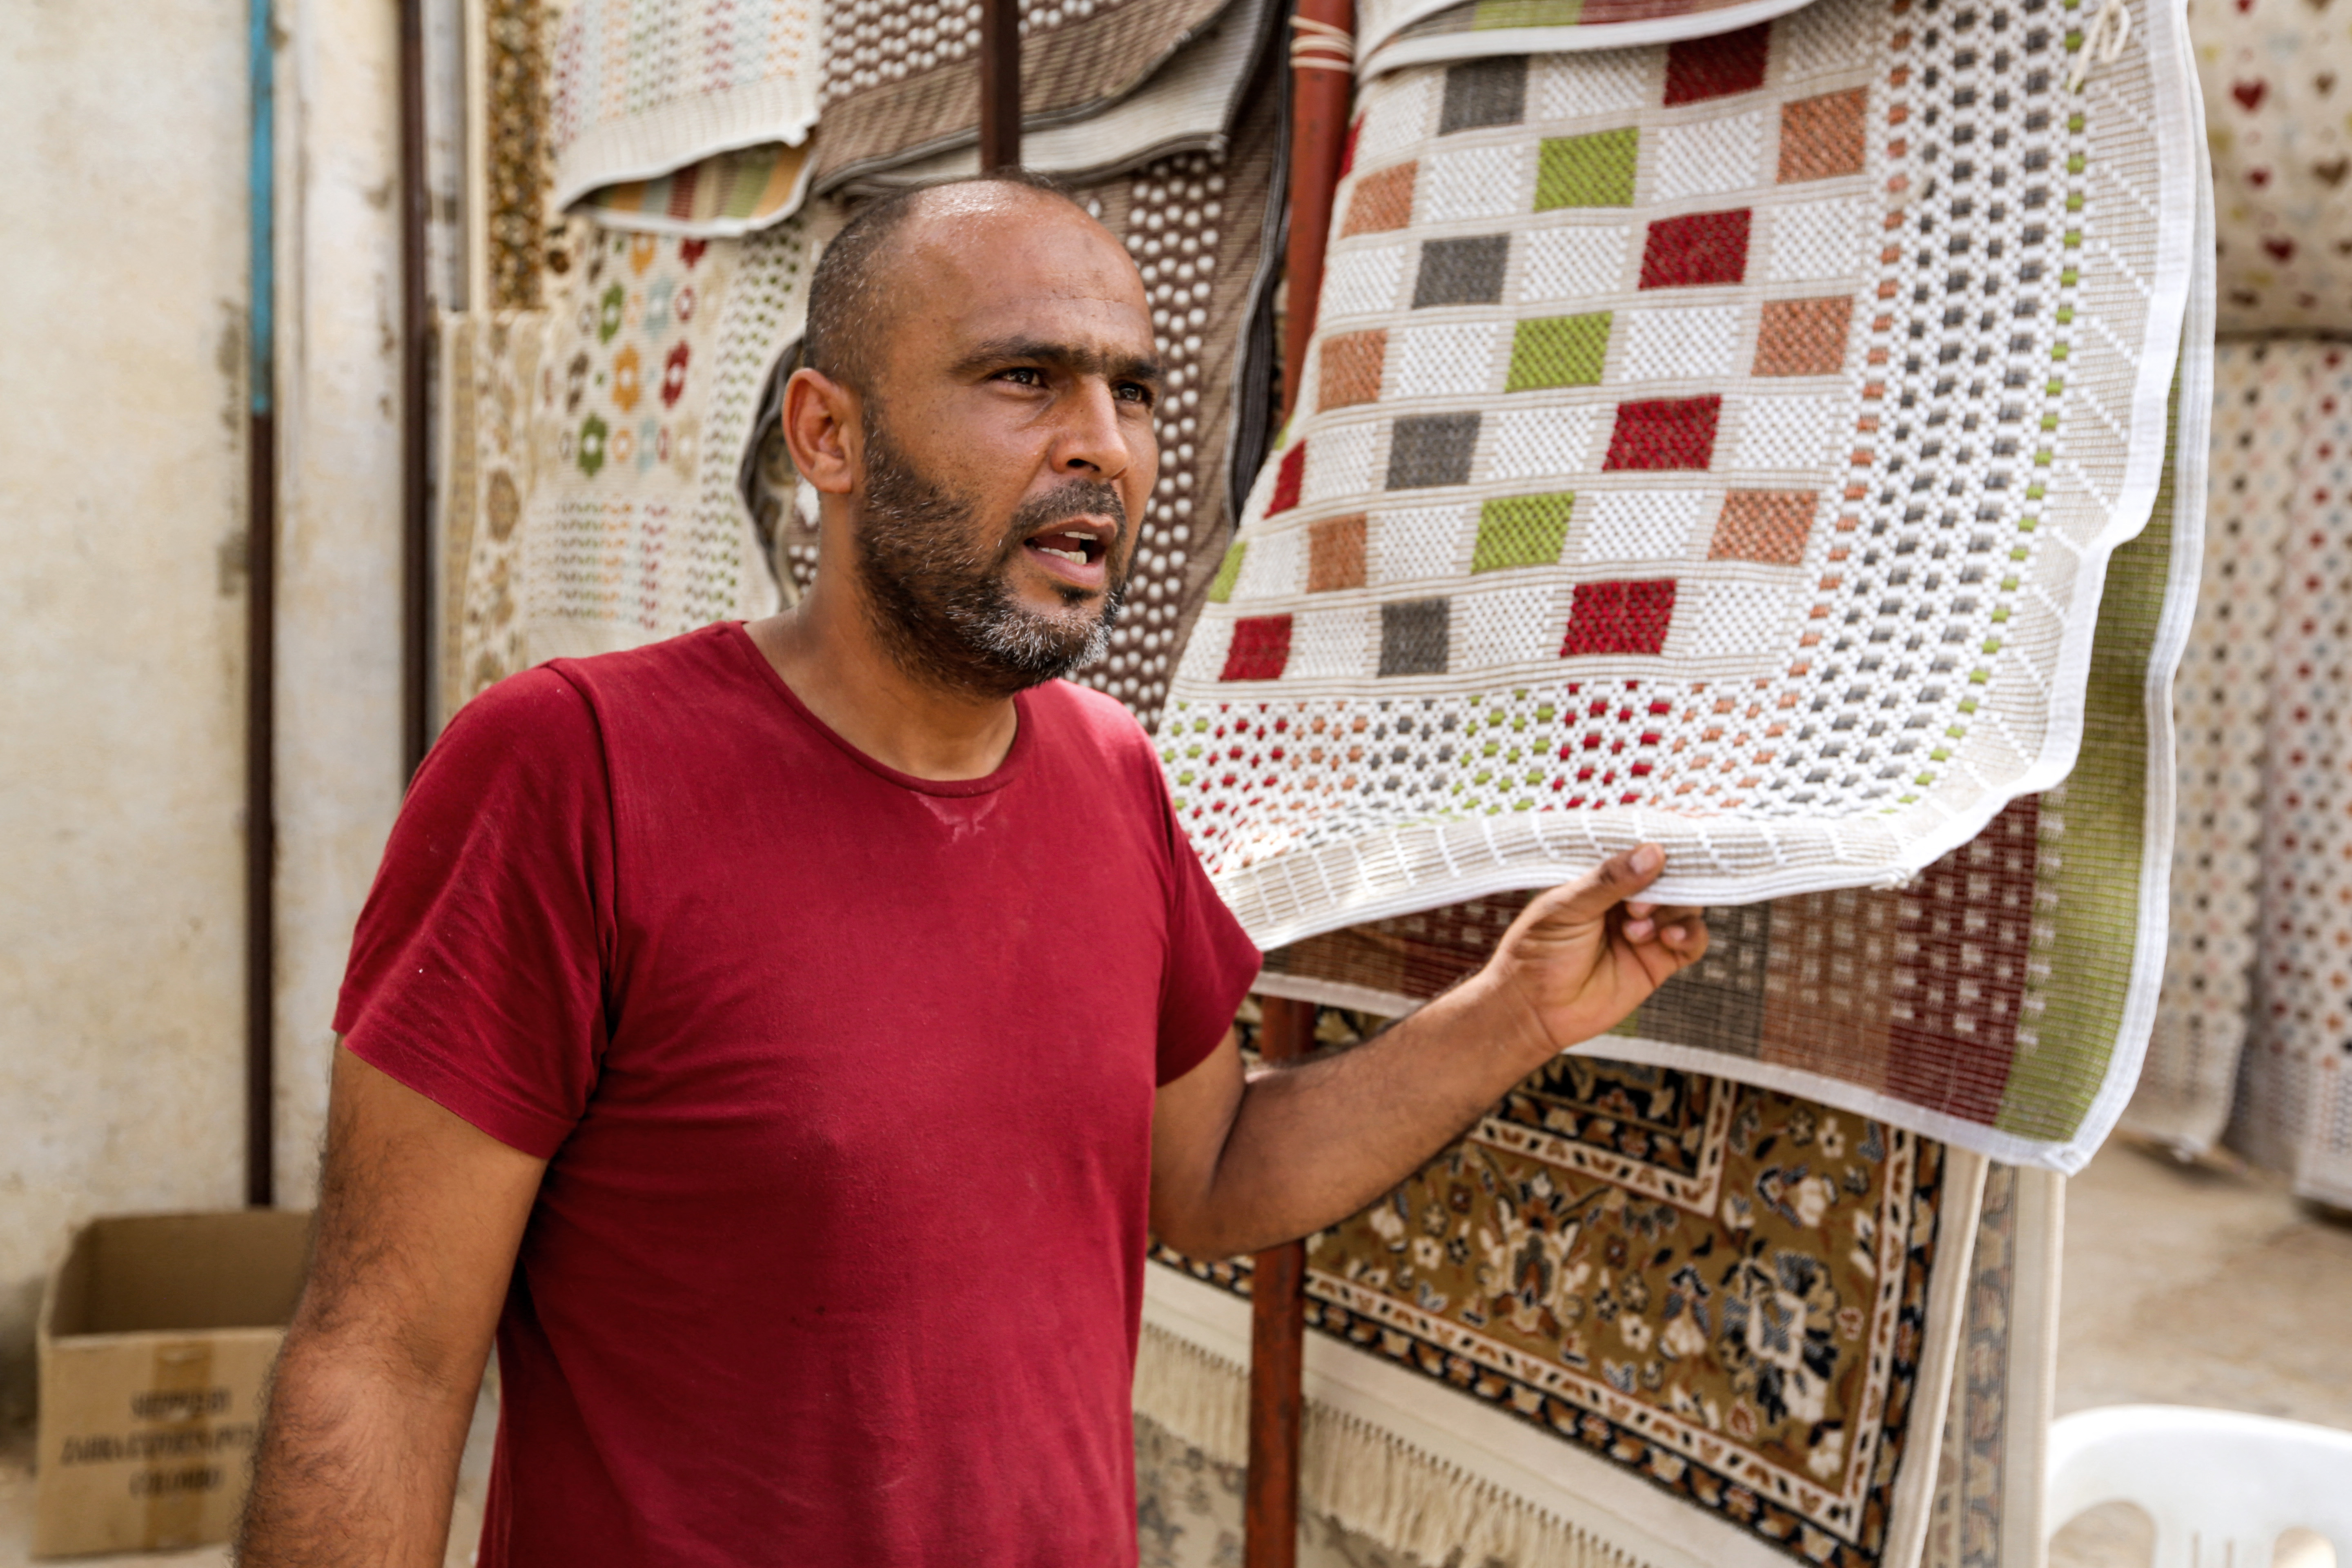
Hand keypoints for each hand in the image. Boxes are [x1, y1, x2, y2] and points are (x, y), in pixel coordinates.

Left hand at [1478, 844, 1708, 1059]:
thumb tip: (1653, 852)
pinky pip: (1692, 941)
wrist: (1533, 1008)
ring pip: (1685, 905)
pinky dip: (1690, 934)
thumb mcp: (1566, 906)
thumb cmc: (1537, 950)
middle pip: (1671, 876)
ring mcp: (1646, 929)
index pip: (1639, 851)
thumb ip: (1608, 880)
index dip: (1657, 845)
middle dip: (1665, 883)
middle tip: (1638, 903)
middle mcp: (1628, 899)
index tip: (1669, 842)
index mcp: (1602, 877)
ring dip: (1671, 910)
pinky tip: (1668, 938)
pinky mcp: (1658, 961)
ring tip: (1635, 926)